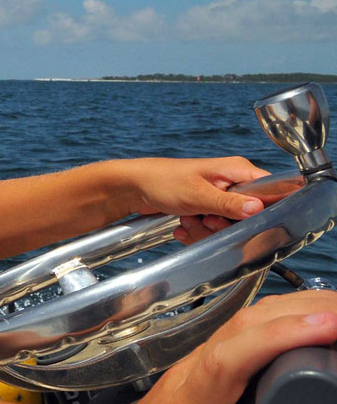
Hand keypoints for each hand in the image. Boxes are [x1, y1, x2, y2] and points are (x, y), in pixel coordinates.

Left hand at [94, 290, 336, 403]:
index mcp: (190, 395)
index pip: (234, 353)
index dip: (280, 336)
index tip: (325, 327)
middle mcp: (196, 366)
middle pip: (247, 322)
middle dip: (301, 310)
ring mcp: (203, 359)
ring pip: (249, 318)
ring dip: (296, 308)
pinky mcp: (212, 362)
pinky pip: (250, 329)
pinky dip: (286, 317)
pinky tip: (311, 320)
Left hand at [117, 157, 269, 243]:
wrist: (132, 188)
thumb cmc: (161, 181)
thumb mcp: (197, 194)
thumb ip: (228, 203)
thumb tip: (257, 209)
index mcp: (237, 170)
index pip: (271, 192)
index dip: (260, 211)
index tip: (239, 220)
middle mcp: (232, 183)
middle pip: (248, 217)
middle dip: (223, 225)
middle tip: (204, 219)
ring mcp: (219, 197)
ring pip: (228, 227)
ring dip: (205, 230)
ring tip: (187, 220)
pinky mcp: (206, 210)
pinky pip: (211, 230)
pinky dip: (196, 232)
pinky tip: (181, 227)